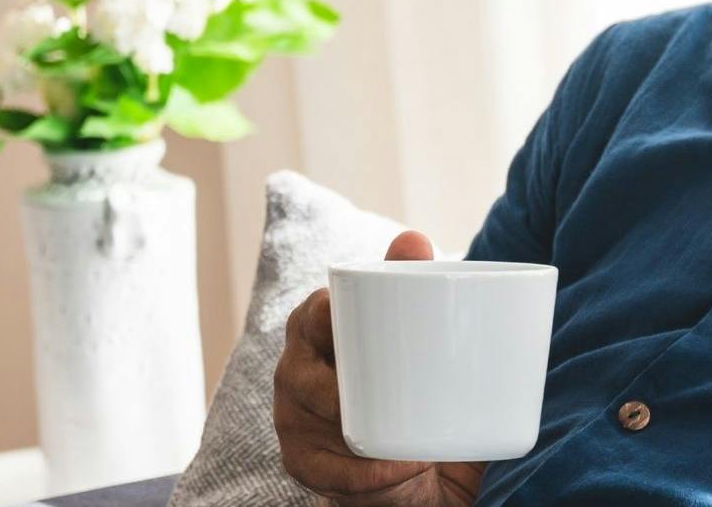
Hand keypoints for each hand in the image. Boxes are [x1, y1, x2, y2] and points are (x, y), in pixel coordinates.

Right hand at [274, 230, 488, 506]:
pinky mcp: (306, 464)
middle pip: (300, 374)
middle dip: (335, 390)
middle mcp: (296, 373)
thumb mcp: (414, 339)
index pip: (313, 316)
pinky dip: (362, 474)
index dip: (328, 317)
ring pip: (309, 425)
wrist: (416, 466)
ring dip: (356, 436)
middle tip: (389, 399)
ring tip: (411, 444)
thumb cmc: (407, 385)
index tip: (355, 327)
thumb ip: (412, 285)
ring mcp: (295, 421)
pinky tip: (396, 471)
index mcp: (319, 332)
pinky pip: (324, 471)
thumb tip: (413, 237)